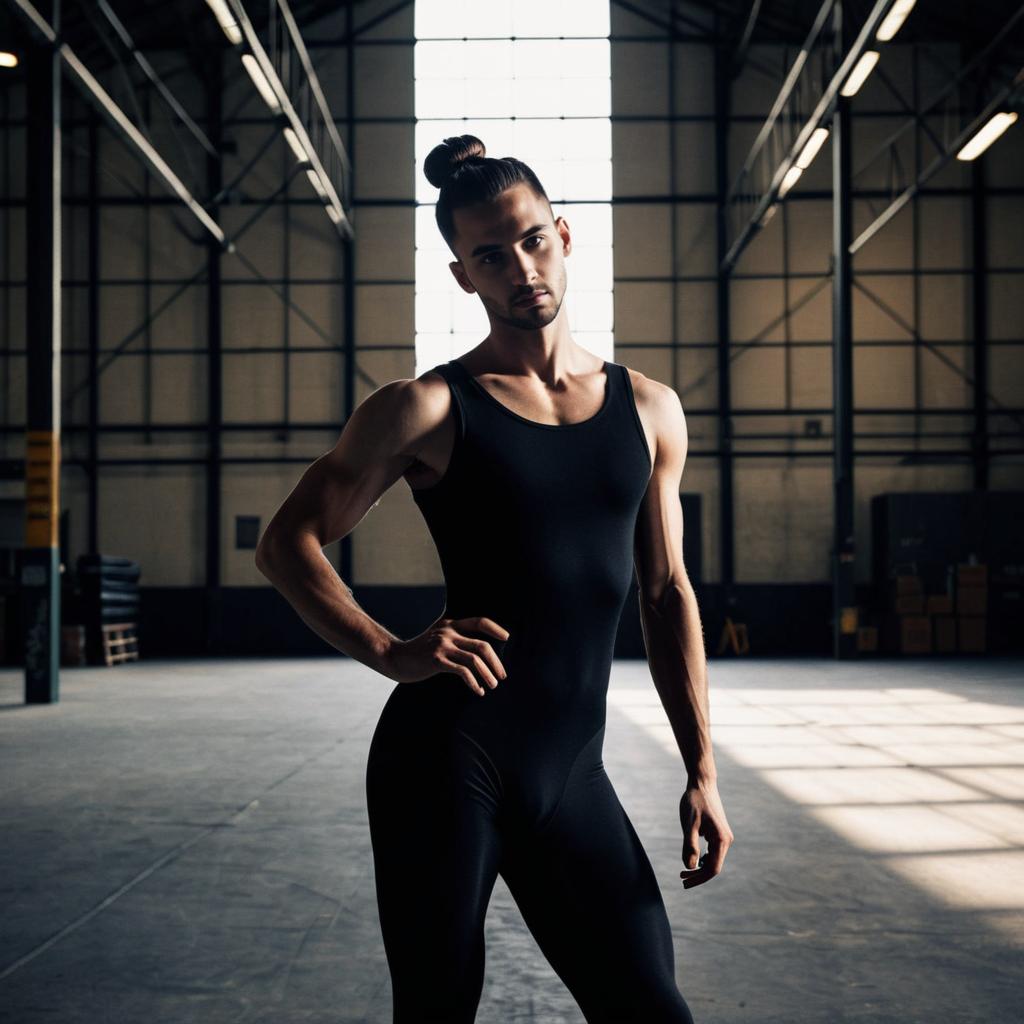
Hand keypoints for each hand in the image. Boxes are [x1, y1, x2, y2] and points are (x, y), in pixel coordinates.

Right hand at [384, 615, 509, 695]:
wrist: (395, 658)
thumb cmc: (419, 652)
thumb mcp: (438, 638)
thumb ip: (455, 638)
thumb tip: (480, 651)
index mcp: (450, 623)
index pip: (479, 621)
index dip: (495, 628)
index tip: (507, 637)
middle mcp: (448, 631)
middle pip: (482, 645)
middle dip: (496, 662)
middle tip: (502, 675)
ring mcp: (442, 645)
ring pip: (475, 659)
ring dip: (488, 674)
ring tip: (493, 685)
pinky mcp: (437, 660)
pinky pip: (463, 671)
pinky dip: (474, 682)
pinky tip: (478, 690)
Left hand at [678, 778, 732, 888]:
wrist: (702, 783)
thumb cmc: (694, 802)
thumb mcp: (689, 824)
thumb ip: (690, 845)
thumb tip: (690, 867)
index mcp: (721, 840)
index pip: (713, 868)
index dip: (699, 878)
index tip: (685, 883)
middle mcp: (726, 840)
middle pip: (713, 865)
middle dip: (698, 874)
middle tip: (681, 878)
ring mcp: (723, 836)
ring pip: (712, 858)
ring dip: (699, 866)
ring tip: (683, 871)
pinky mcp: (718, 831)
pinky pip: (712, 850)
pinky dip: (702, 857)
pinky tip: (691, 857)